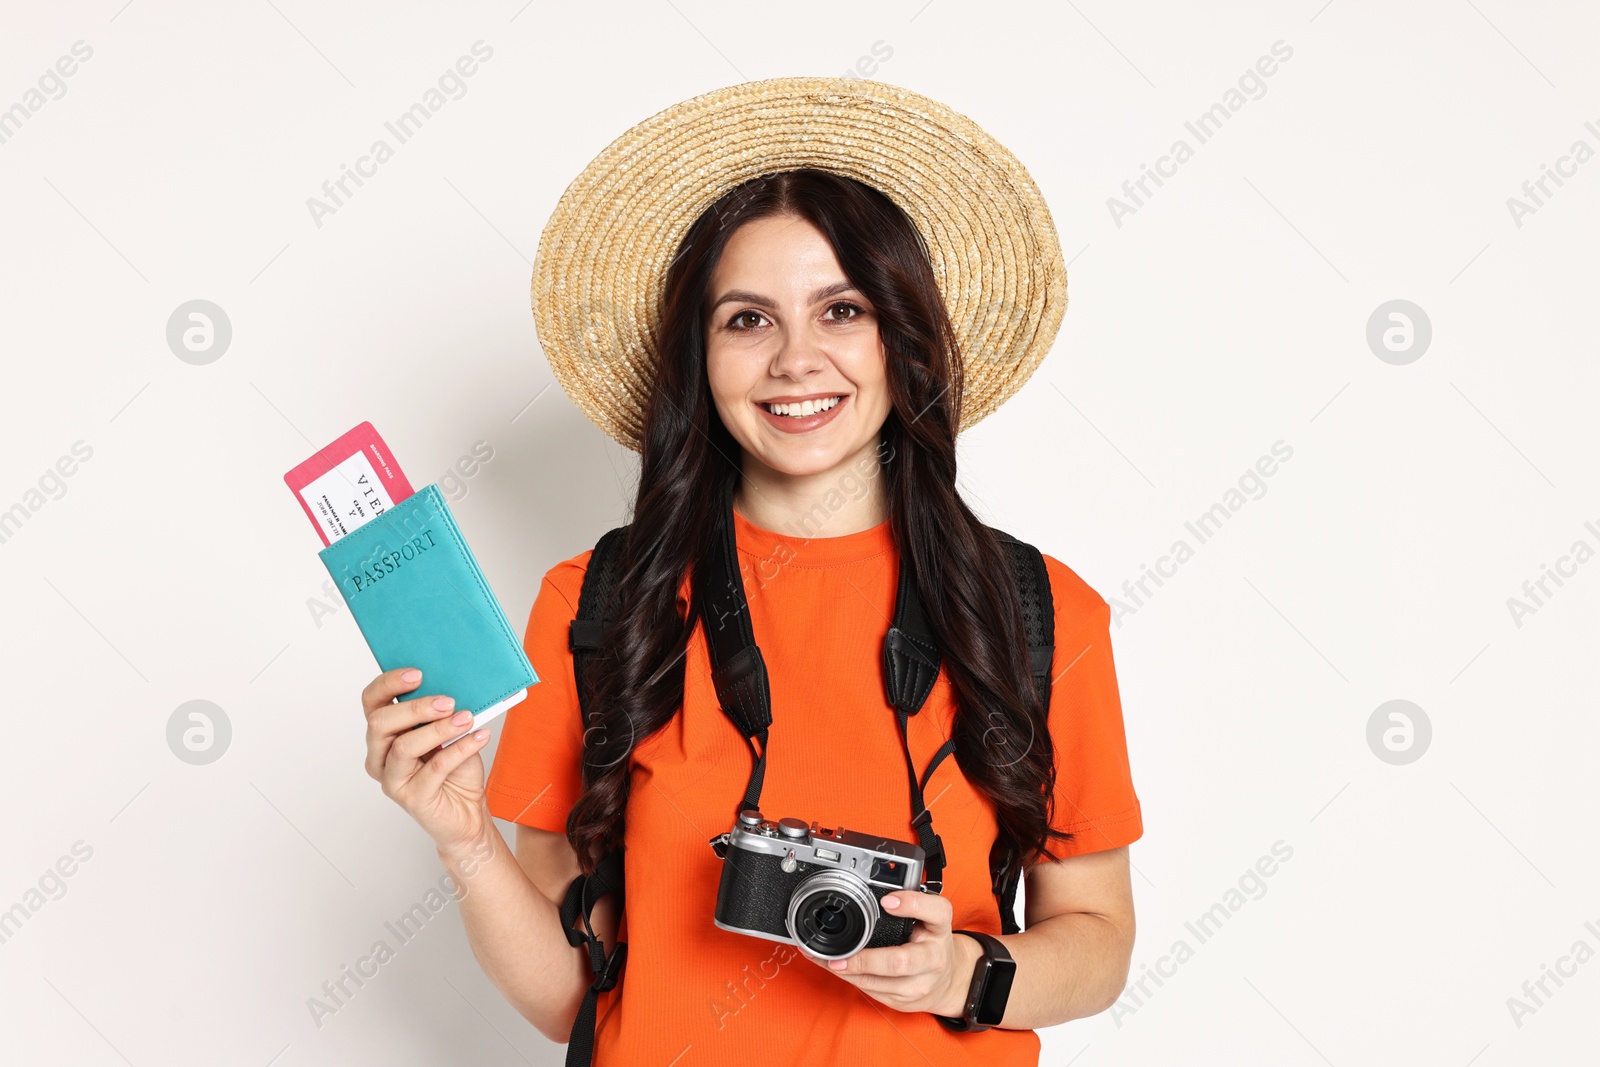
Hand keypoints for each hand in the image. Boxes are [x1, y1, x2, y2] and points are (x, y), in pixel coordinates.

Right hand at [361, 667, 492, 856]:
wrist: (467, 812)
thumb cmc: (455, 769)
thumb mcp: (448, 731)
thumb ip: (440, 711)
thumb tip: (451, 683)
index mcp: (383, 734)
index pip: (371, 702)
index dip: (389, 684)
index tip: (418, 674)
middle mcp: (380, 756)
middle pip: (380, 723)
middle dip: (416, 708)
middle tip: (448, 702)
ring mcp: (392, 779)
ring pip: (405, 747)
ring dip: (439, 729)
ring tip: (467, 719)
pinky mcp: (411, 798)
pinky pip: (434, 768)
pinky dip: (461, 748)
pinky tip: (479, 737)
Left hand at [800, 889, 978, 1017]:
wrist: (948, 982)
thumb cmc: (932, 942)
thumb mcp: (931, 917)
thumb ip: (913, 902)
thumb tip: (880, 893)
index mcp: (940, 928)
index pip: (935, 912)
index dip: (911, 904)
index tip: (886, 900)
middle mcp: (934, 959)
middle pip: (900, 962)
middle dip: (865, 960)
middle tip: (839, 957)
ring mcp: (920, 985)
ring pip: (880, 984)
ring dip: (849, 973)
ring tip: (827, 960)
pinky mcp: (904, 1001)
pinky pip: (873, 992)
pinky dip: (851, 980)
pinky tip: (837, 969)